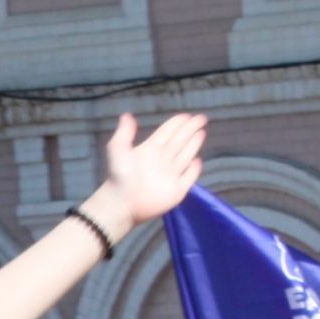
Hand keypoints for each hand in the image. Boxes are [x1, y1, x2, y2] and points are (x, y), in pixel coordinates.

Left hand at [100, 110, 205, 231]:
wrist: (122, 204)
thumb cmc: (118, 177)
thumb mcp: (118, 150)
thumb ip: (124, 133)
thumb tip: (126, 115)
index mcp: (150, 150)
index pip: (167, 133)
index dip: (176, 124)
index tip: (186, 115)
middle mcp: (162, 160)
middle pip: (179, 141)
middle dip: (190, 129)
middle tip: (201, 118)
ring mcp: (170, 175)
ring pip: (185, 156)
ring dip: (193, 144)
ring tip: (201, 133)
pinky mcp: (177, 191)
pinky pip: (189, 177)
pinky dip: (194, 170)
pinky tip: (198, 161)